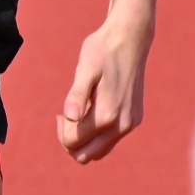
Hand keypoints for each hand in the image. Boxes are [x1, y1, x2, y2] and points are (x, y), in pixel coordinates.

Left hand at [56, 7, 153, 164]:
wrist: (130, 39)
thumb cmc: (101, 50)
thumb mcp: (84, 69)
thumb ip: (77, 95)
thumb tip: (69, 117)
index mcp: (106, 115)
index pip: (73, 143)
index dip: (61, 131)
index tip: (59, 112)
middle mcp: (121, 125)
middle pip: (86, 155)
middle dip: (70, 141)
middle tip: (65, 116)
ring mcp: (130, 124)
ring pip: (100, 151)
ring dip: (84, 140)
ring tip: (77, 114)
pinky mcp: (135, 119)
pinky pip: (111, 140)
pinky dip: (97, 134)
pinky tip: (92, 111)